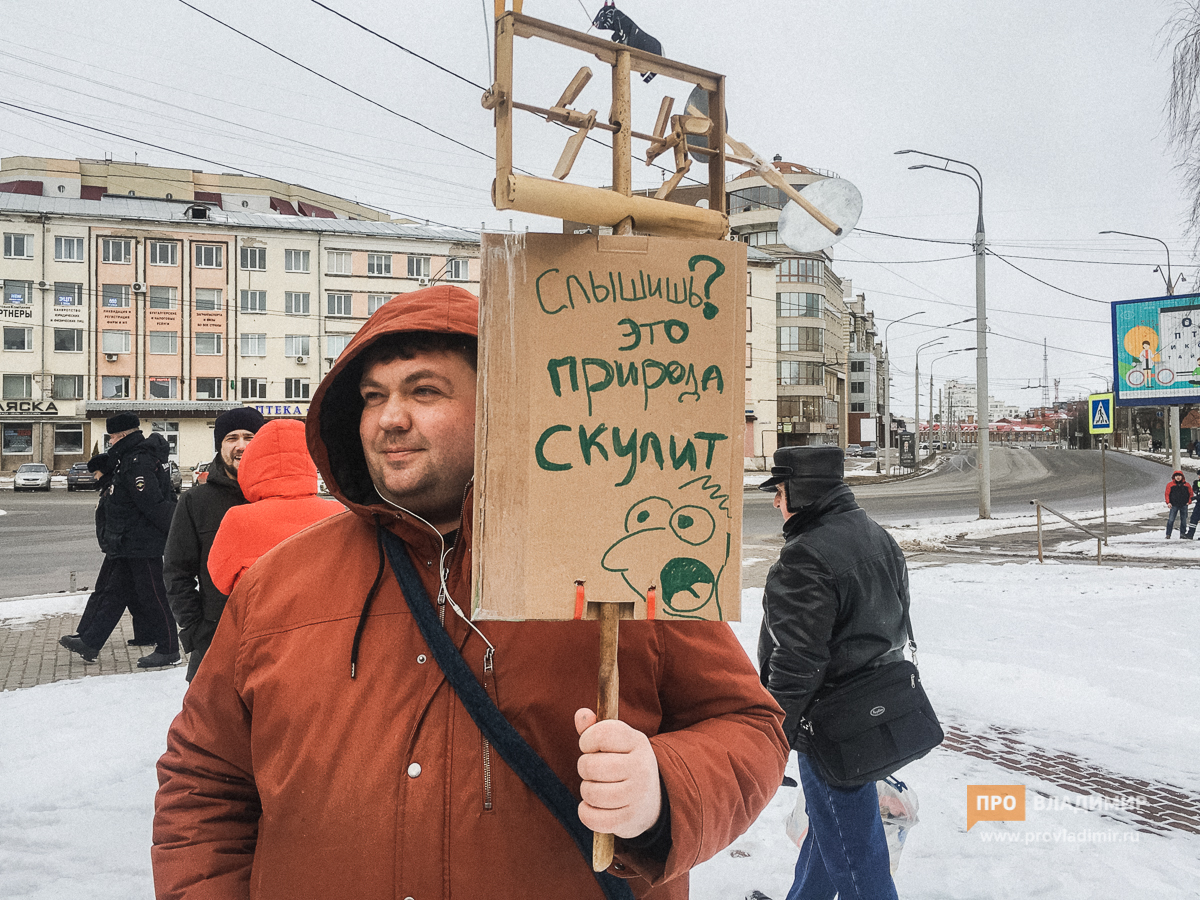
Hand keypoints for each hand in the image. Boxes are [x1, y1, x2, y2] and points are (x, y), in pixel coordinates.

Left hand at [575, 708, 662, 838]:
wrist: (652, 800)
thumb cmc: (624, 763)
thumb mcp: (616, 741)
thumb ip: (595, 726)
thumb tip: (581, 714)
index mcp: (637, 741)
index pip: (601, 734)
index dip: (587, 741)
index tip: (590, 747)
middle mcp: (641, 766)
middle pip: (590, 766)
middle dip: (584, 768)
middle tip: (593, 771)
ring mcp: (637, 794)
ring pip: (590, 792)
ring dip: (586, 791)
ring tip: (596, 788)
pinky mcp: (629, 819)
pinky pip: (592, 817)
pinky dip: (586, 812)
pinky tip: (594, 806)